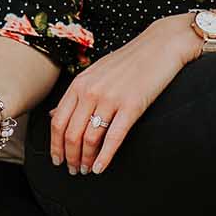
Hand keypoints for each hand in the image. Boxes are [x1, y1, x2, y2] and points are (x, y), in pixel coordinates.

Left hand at [50, 16, 195, 174]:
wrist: (160, 45)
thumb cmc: (129, 60)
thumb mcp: (96, 72)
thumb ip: (76, 94)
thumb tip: (54, 115)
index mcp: (80, 83)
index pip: (58, 121)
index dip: (55, 145)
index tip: (58, 159)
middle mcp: (91, 91)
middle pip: (71, 133)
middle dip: (69, 157)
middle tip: (72, 170)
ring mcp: (111, 98)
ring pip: (89, 138)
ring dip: (86, 160)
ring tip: (87, 170)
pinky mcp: (131, 106)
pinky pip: (113, 137)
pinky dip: (104, 157)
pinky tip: (101, 168)